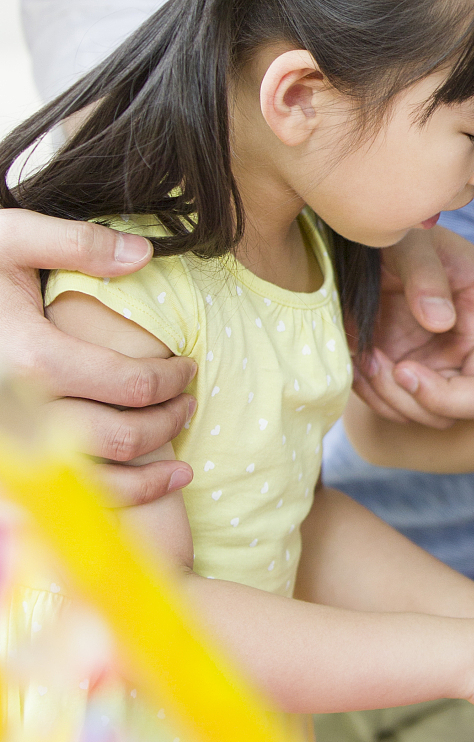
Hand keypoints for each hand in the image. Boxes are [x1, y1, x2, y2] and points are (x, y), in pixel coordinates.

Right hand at [1, 211, 194, 503]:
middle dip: (169, 421)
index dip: (173, 378)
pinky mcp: (8, 465)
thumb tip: (145, 253)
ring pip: (99, 483)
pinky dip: (111, 502)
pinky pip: (65, 501)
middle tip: (188, 402)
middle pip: (123, 436)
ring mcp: (13, 446)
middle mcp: (21, 412)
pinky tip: (142, 487)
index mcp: (33, 358)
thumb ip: (79, 243)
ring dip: (150, 475)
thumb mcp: (11, 238)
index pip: (132, 383)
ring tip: (180, 459)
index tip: (188, 367)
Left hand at [353, 225, 473, 442]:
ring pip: (439, 417)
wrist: (353, 256)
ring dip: (399, 398)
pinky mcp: (412, 382)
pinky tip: (365, 358)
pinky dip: (378, 396)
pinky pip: (402, 413)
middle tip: (400, 370)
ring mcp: (444, 368)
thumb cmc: (396, 237)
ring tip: (371, 354)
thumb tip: (440, 323)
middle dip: (442, 399)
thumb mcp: (409, 241)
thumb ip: (425, 275)